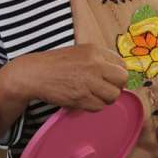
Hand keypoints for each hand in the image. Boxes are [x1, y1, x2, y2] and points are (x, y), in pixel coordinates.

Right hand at [9, 44, 127, 111]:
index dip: (118, 74)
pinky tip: (84, 100)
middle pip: (122, 80)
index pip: (122, 64)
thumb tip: (118, 73)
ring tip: (93, 95)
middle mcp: (95, 64)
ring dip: (105, 98)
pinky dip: (93, 106)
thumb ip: (100, 60)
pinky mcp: (80, 97)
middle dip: (116, 86)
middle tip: (105, 88)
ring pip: (113, 96)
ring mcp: (88, 81)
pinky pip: (99, 106)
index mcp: (96, 51)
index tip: (111, 79)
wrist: (34, 73)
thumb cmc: (57, 64)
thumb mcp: (81, 52)